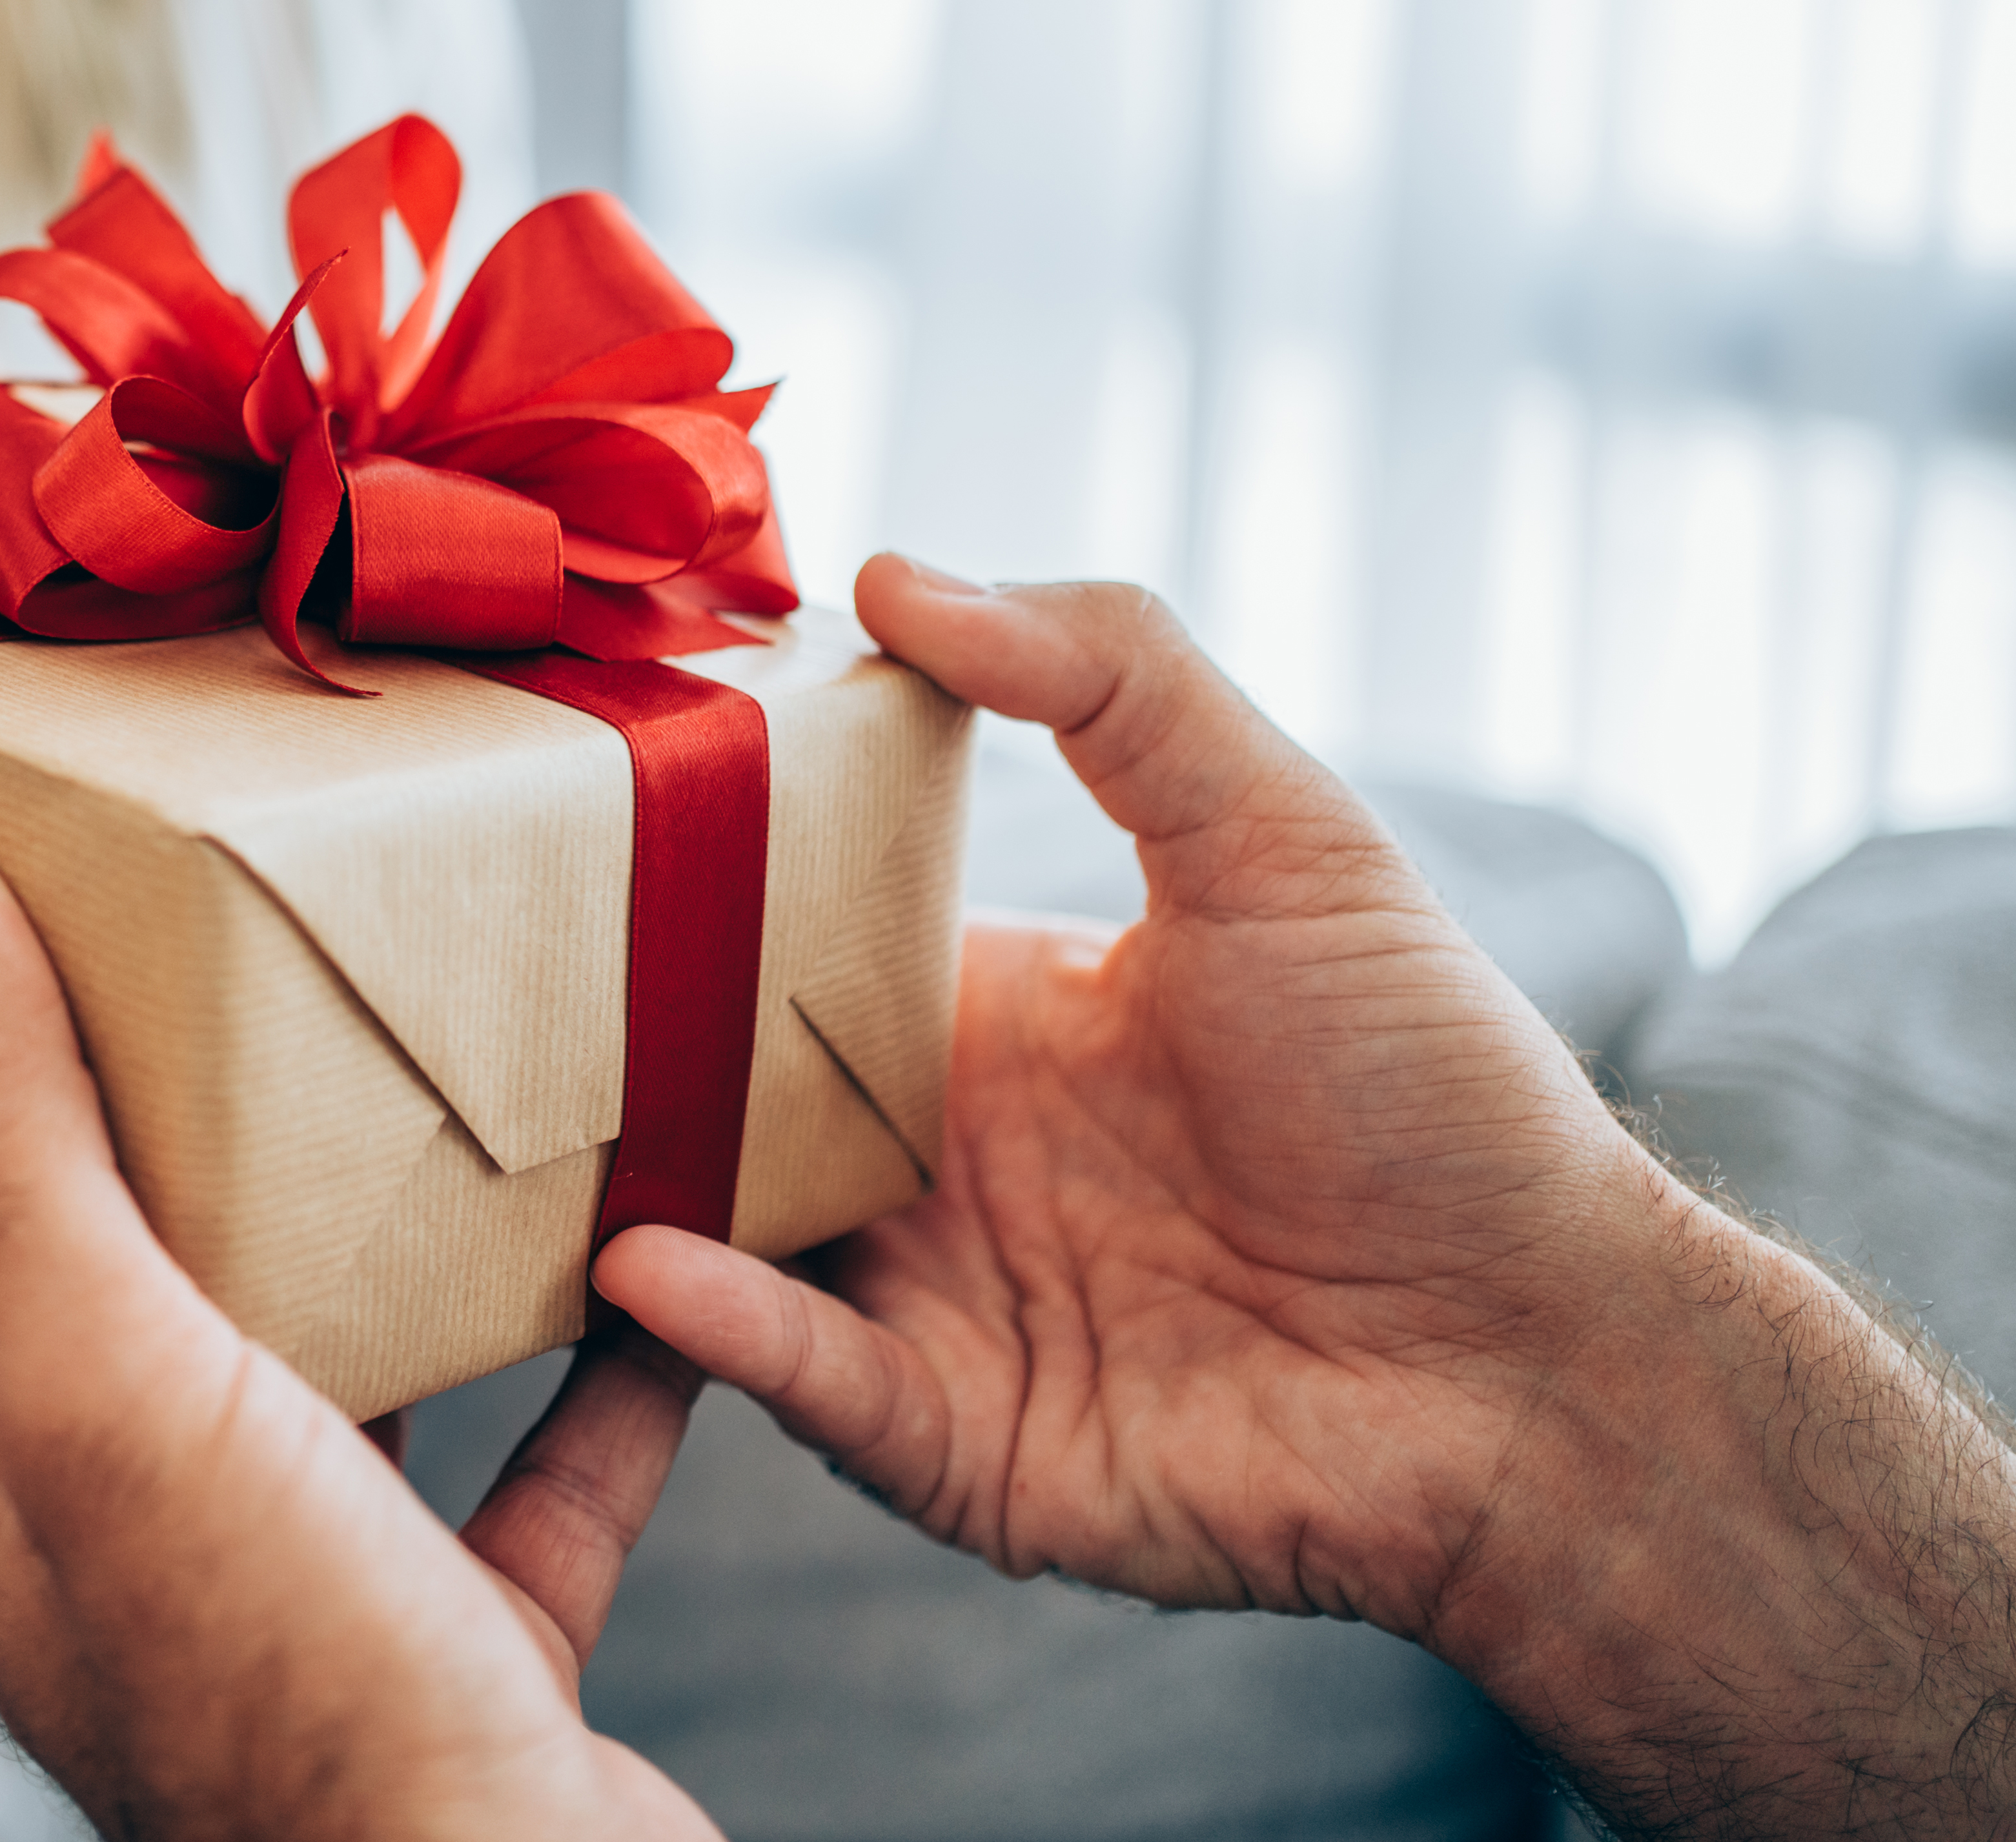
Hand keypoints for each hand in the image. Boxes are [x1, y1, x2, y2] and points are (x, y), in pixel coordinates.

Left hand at [0, 833, 719, 1841]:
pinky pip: (532, 1484)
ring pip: (333, 1385)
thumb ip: (7, 1143)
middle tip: (248, 962)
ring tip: (455, 1088)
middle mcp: (127, 1561)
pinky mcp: (462, 1657)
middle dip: (189, 1138)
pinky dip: (595, 1377)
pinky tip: (651, 1263)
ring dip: (392, 1248)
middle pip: (133, 1302)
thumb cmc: (297, 1688)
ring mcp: (298, 1616)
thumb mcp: (109, 1367)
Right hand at [603, 559, 2015, 1836]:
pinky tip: (654, 1268)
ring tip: (511, 1135)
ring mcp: (932, 1306)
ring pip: (725, 1247)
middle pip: (722, 1098)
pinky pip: (807, 1384)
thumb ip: (1112, 679)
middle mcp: (936, 1160)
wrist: (1556, 1362)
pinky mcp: (955, 1447)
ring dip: (625, 1196)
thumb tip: (894, 568)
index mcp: (986, 1017)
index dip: (677, 893)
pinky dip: (725, 1333)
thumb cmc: (1439, 1090)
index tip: (544, 820)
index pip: (783, 947)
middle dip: (601, 1055)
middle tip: (459, 986)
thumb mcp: (1283, 834)